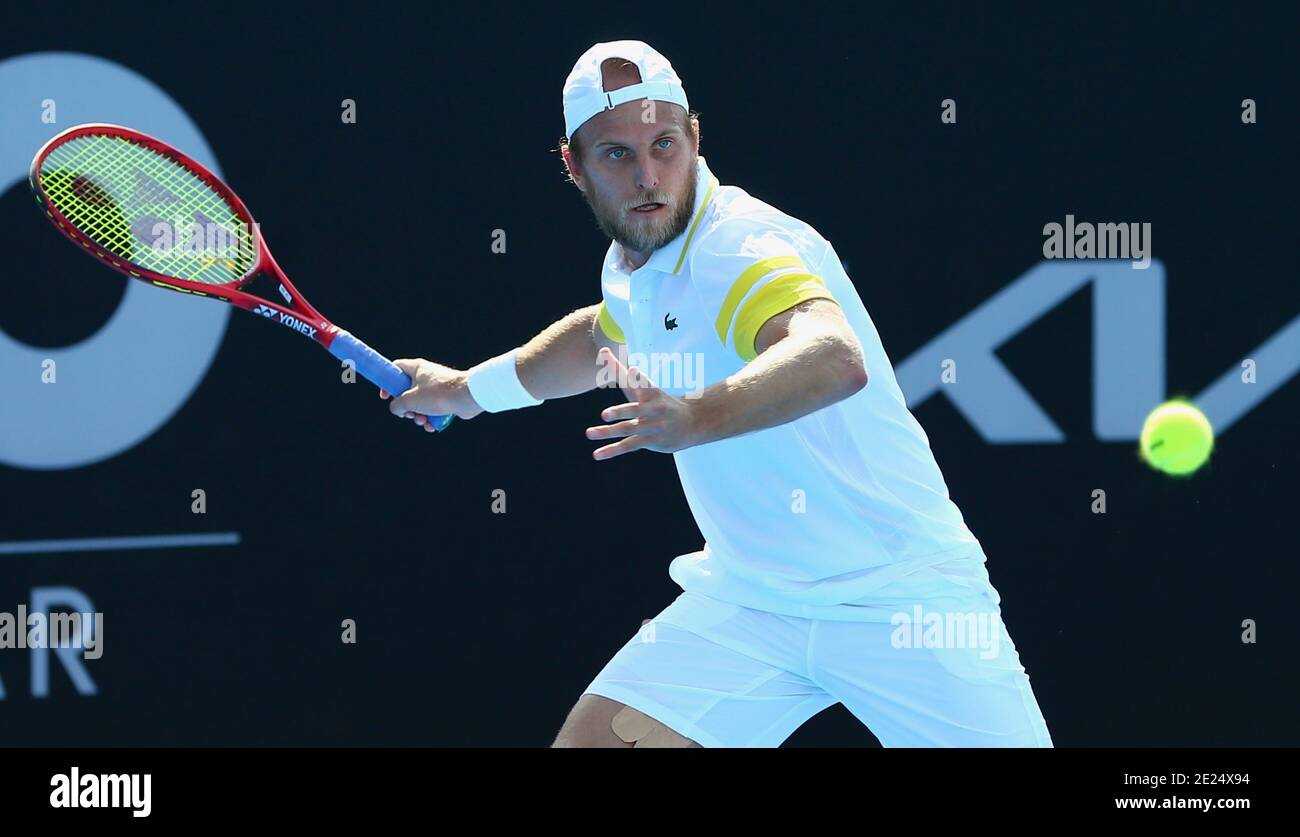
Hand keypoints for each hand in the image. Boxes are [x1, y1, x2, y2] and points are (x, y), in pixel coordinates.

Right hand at [379, 358, 483, 431]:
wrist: (468, 397)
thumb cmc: (439, 394)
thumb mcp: (410, 399)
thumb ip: (397, 404)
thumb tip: (396, 409)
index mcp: (416, 368)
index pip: (396, 368)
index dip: (387, 381)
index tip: (385, 396)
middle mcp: (426, 376)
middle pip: (407, 391)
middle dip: (406, 407)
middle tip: (407, 414)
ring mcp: (437, 388)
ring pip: (420, 403)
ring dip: (417, 416)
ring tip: (422, 420)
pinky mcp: (446, 399)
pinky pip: (432, 410)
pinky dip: (430, 418)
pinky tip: (431, 426)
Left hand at [585, 347, 701, 459]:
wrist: (692, 422)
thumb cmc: (659, 402)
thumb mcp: (644, 387)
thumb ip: (621, 372)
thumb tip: (602, 350)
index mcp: (650, 392)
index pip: (641, 382)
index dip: (636, 377)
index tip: (631, 369)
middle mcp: (652, 409)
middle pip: (635, 409)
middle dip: (620, 412)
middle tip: (605, 414)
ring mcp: (652, 426)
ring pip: (628, 429)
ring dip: (608, 432)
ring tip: (589, 433)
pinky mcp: (651, 441)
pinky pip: (629, 446)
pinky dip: (612, 450)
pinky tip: (597, 454)